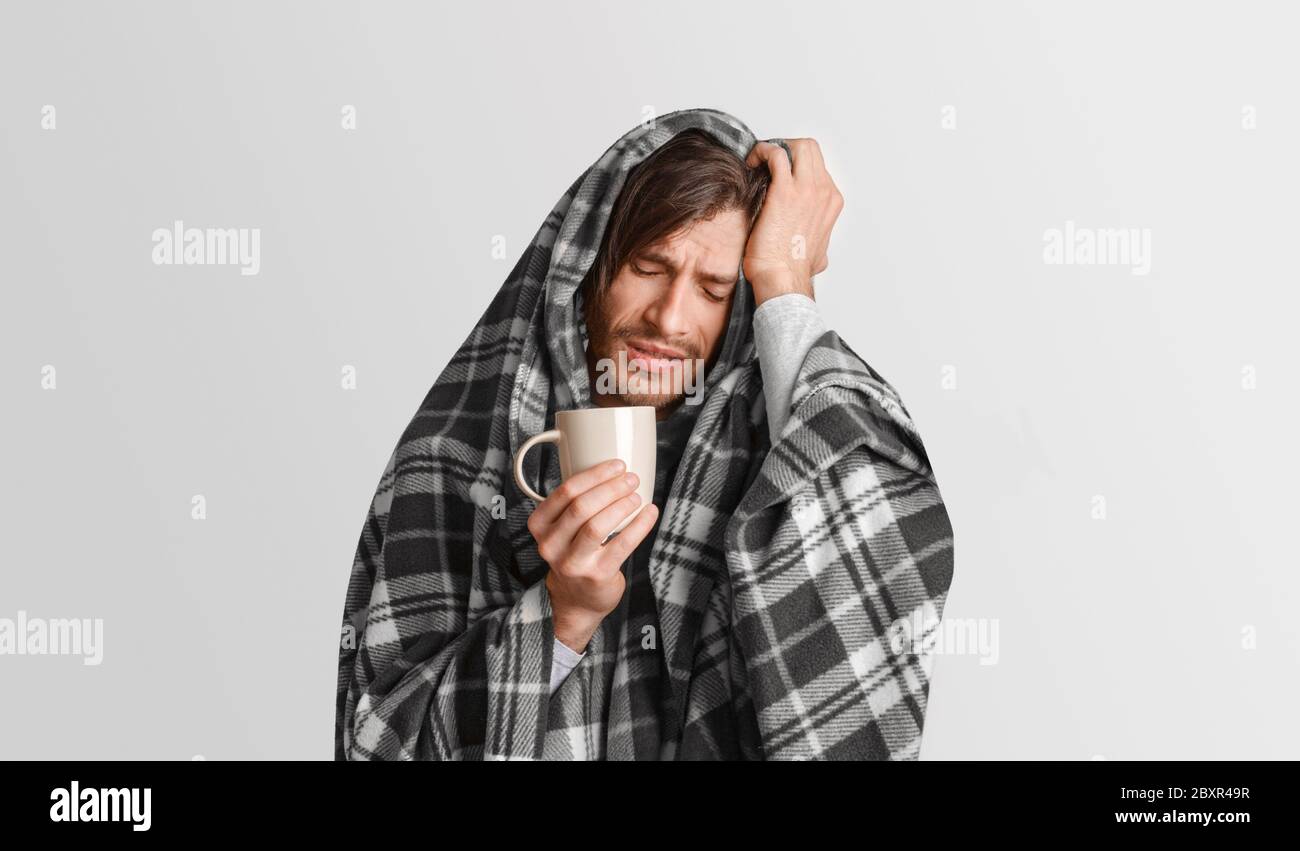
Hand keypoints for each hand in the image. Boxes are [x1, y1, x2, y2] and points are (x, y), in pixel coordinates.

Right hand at [526, 458, 659, 652]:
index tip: (616, 465)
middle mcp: (550, 545)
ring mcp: (572, 562)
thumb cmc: (575, 553)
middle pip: (581, 506)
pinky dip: (639, 525)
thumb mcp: (562, 529)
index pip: (565, 492)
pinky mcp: (597, 575)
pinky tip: (650, 512)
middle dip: (610, 487)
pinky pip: (621, 544)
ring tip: (637, 495)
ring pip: (597, 525)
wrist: (577, 600)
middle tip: (631, 479)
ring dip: (621, 505)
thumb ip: (575, 504)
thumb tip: (612, 472)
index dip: (594, 475)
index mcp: (540, 525)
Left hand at [743, 138, 843, 305]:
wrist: (782, 279)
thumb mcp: (818, 255)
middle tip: (766, 160)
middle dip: (786, 148)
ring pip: (798, 146)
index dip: (795, 164)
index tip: (776, 172)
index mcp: (831, 203)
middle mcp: (823, 192)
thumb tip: (817, 252)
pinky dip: (762, 152)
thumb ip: (819, 244)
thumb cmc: (793, 270)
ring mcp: (807, 189)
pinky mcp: (785, 191)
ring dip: (775, 147)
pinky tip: (751, 163)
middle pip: (810, 150)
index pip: (817, 167)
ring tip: (757, 160)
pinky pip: (776, 154)